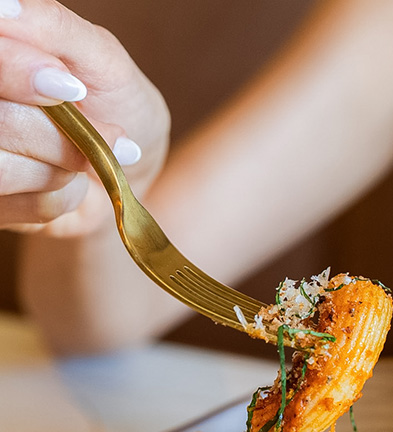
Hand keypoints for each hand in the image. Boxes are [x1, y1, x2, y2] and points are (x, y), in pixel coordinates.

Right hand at [0, 0, 169, 235]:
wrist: (135, 168)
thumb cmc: (116, 102)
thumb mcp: (101, 56)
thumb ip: (54, 29)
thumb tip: (3, 9)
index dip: (15, 71)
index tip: (69, 85)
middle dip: (58, 134)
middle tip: (107, 134)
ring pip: (2, 169)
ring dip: (63, 167)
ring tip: (88, 160)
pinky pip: (22, 207)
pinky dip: (64, 197)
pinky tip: (72, 183)